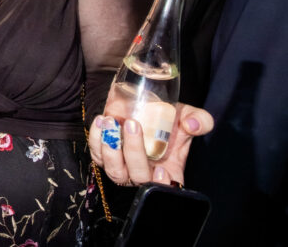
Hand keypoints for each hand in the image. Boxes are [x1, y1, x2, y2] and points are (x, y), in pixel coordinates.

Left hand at [89, 102, 212, 185]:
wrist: (141, 105)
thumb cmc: (168, 117)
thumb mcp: (187, 116)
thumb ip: (199, 120)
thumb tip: (193, 124)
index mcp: (168, 171)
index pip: (165, 189)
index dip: (161, 185)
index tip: (161, 170)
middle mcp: (144, 173)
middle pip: (137, 176)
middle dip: (133, 152)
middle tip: (132, 124)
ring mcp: (122, 167)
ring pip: (114, 170)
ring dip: (110, 148)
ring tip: (111, 122)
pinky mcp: (104, 156)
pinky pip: (96, 155)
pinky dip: (95, 139)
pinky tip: (101, 122)